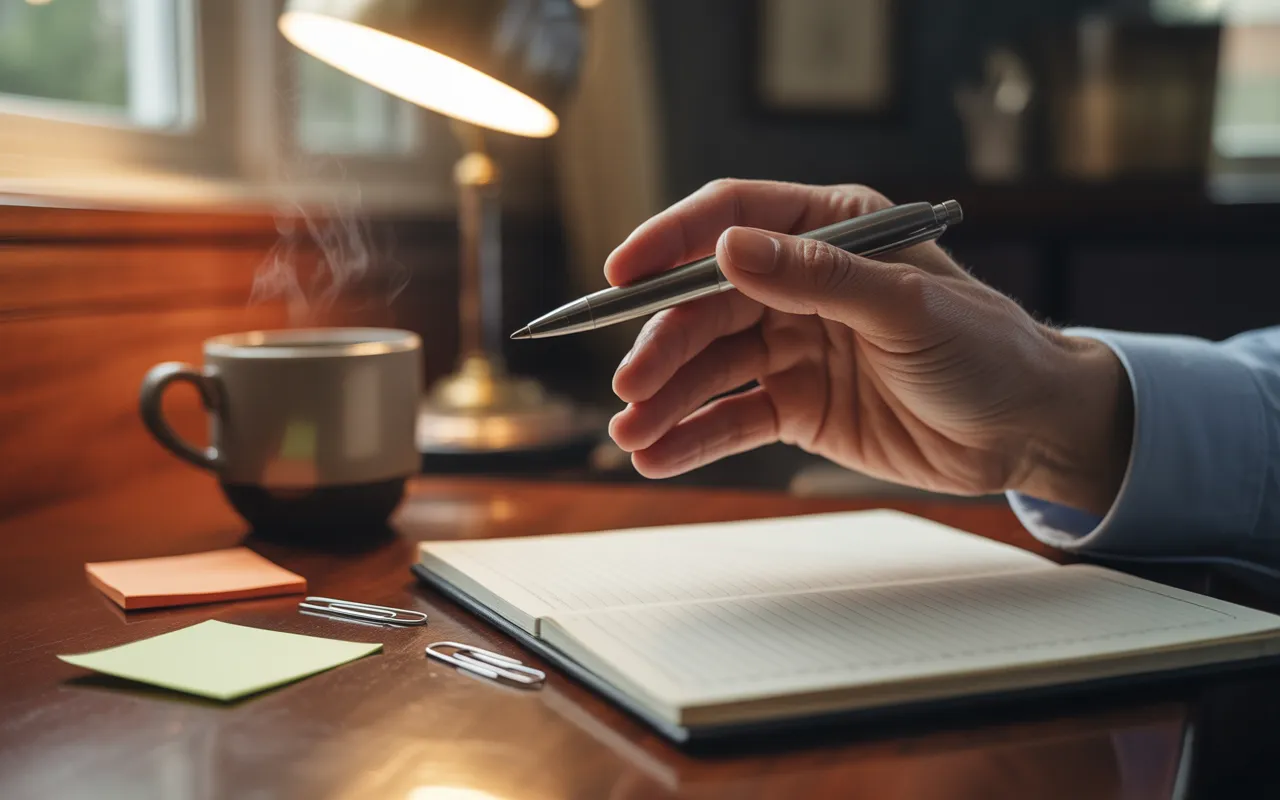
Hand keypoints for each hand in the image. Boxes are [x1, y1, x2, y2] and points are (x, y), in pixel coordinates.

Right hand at [605, 180, 1131, 513]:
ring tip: (633, 435)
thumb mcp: (906, 308)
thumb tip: (728, 248)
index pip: (733, 219)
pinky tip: (659, 456)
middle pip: (707, 305)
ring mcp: (795, 346)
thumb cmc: (987, 350)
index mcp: (831, 231)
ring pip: (711, 367)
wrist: (1028, 433)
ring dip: (667, 399)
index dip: (670, 243)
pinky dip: (695, 438)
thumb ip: (817, 278)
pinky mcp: (797, 405)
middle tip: (632, 386)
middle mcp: (802, 284)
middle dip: (664, 346)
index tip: (621, 274)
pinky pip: (733, 418)